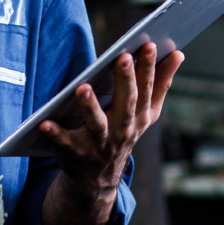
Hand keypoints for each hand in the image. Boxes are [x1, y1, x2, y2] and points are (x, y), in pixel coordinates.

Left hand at [40, 42, 183, 193]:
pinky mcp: (75, 152)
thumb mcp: (146, 113)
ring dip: (90, 106)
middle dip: (126, 80)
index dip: (149, 67)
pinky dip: (55, 133)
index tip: (150, 45)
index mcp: (140, 116)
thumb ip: (161, 83)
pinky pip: (64, 142)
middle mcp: (123, 129)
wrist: (98, 179)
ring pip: (96, 123)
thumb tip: (179, 54)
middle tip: (123, 57)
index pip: (146, 88)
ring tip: (83, 87)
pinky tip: (44, 122)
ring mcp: (99, 143)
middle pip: (126, 102)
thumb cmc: (122, 132)